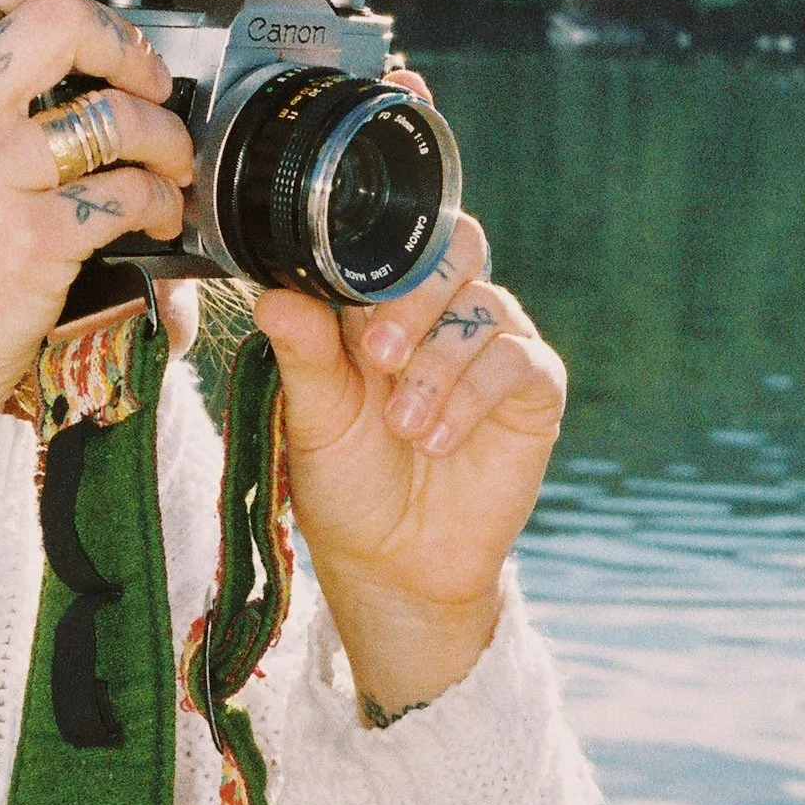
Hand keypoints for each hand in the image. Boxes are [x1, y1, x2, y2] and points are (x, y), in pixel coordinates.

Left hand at [256, 200, 566, 724]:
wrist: (394, 562)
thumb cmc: (349, 480)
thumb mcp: (315, 416)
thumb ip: (303, 352)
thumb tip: (272, 296)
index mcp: (385, 303)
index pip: (396, 242)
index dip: (374, 265)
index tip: (343, 311)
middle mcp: (444, 311)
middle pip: (455, 248)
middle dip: (414, 299)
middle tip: (380, 356)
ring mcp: (491, 345)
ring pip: (484, 306)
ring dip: (437, 366)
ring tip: (404, 426)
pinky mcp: (532, 388)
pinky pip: (519, 359)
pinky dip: (474, 395)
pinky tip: (438, 440)